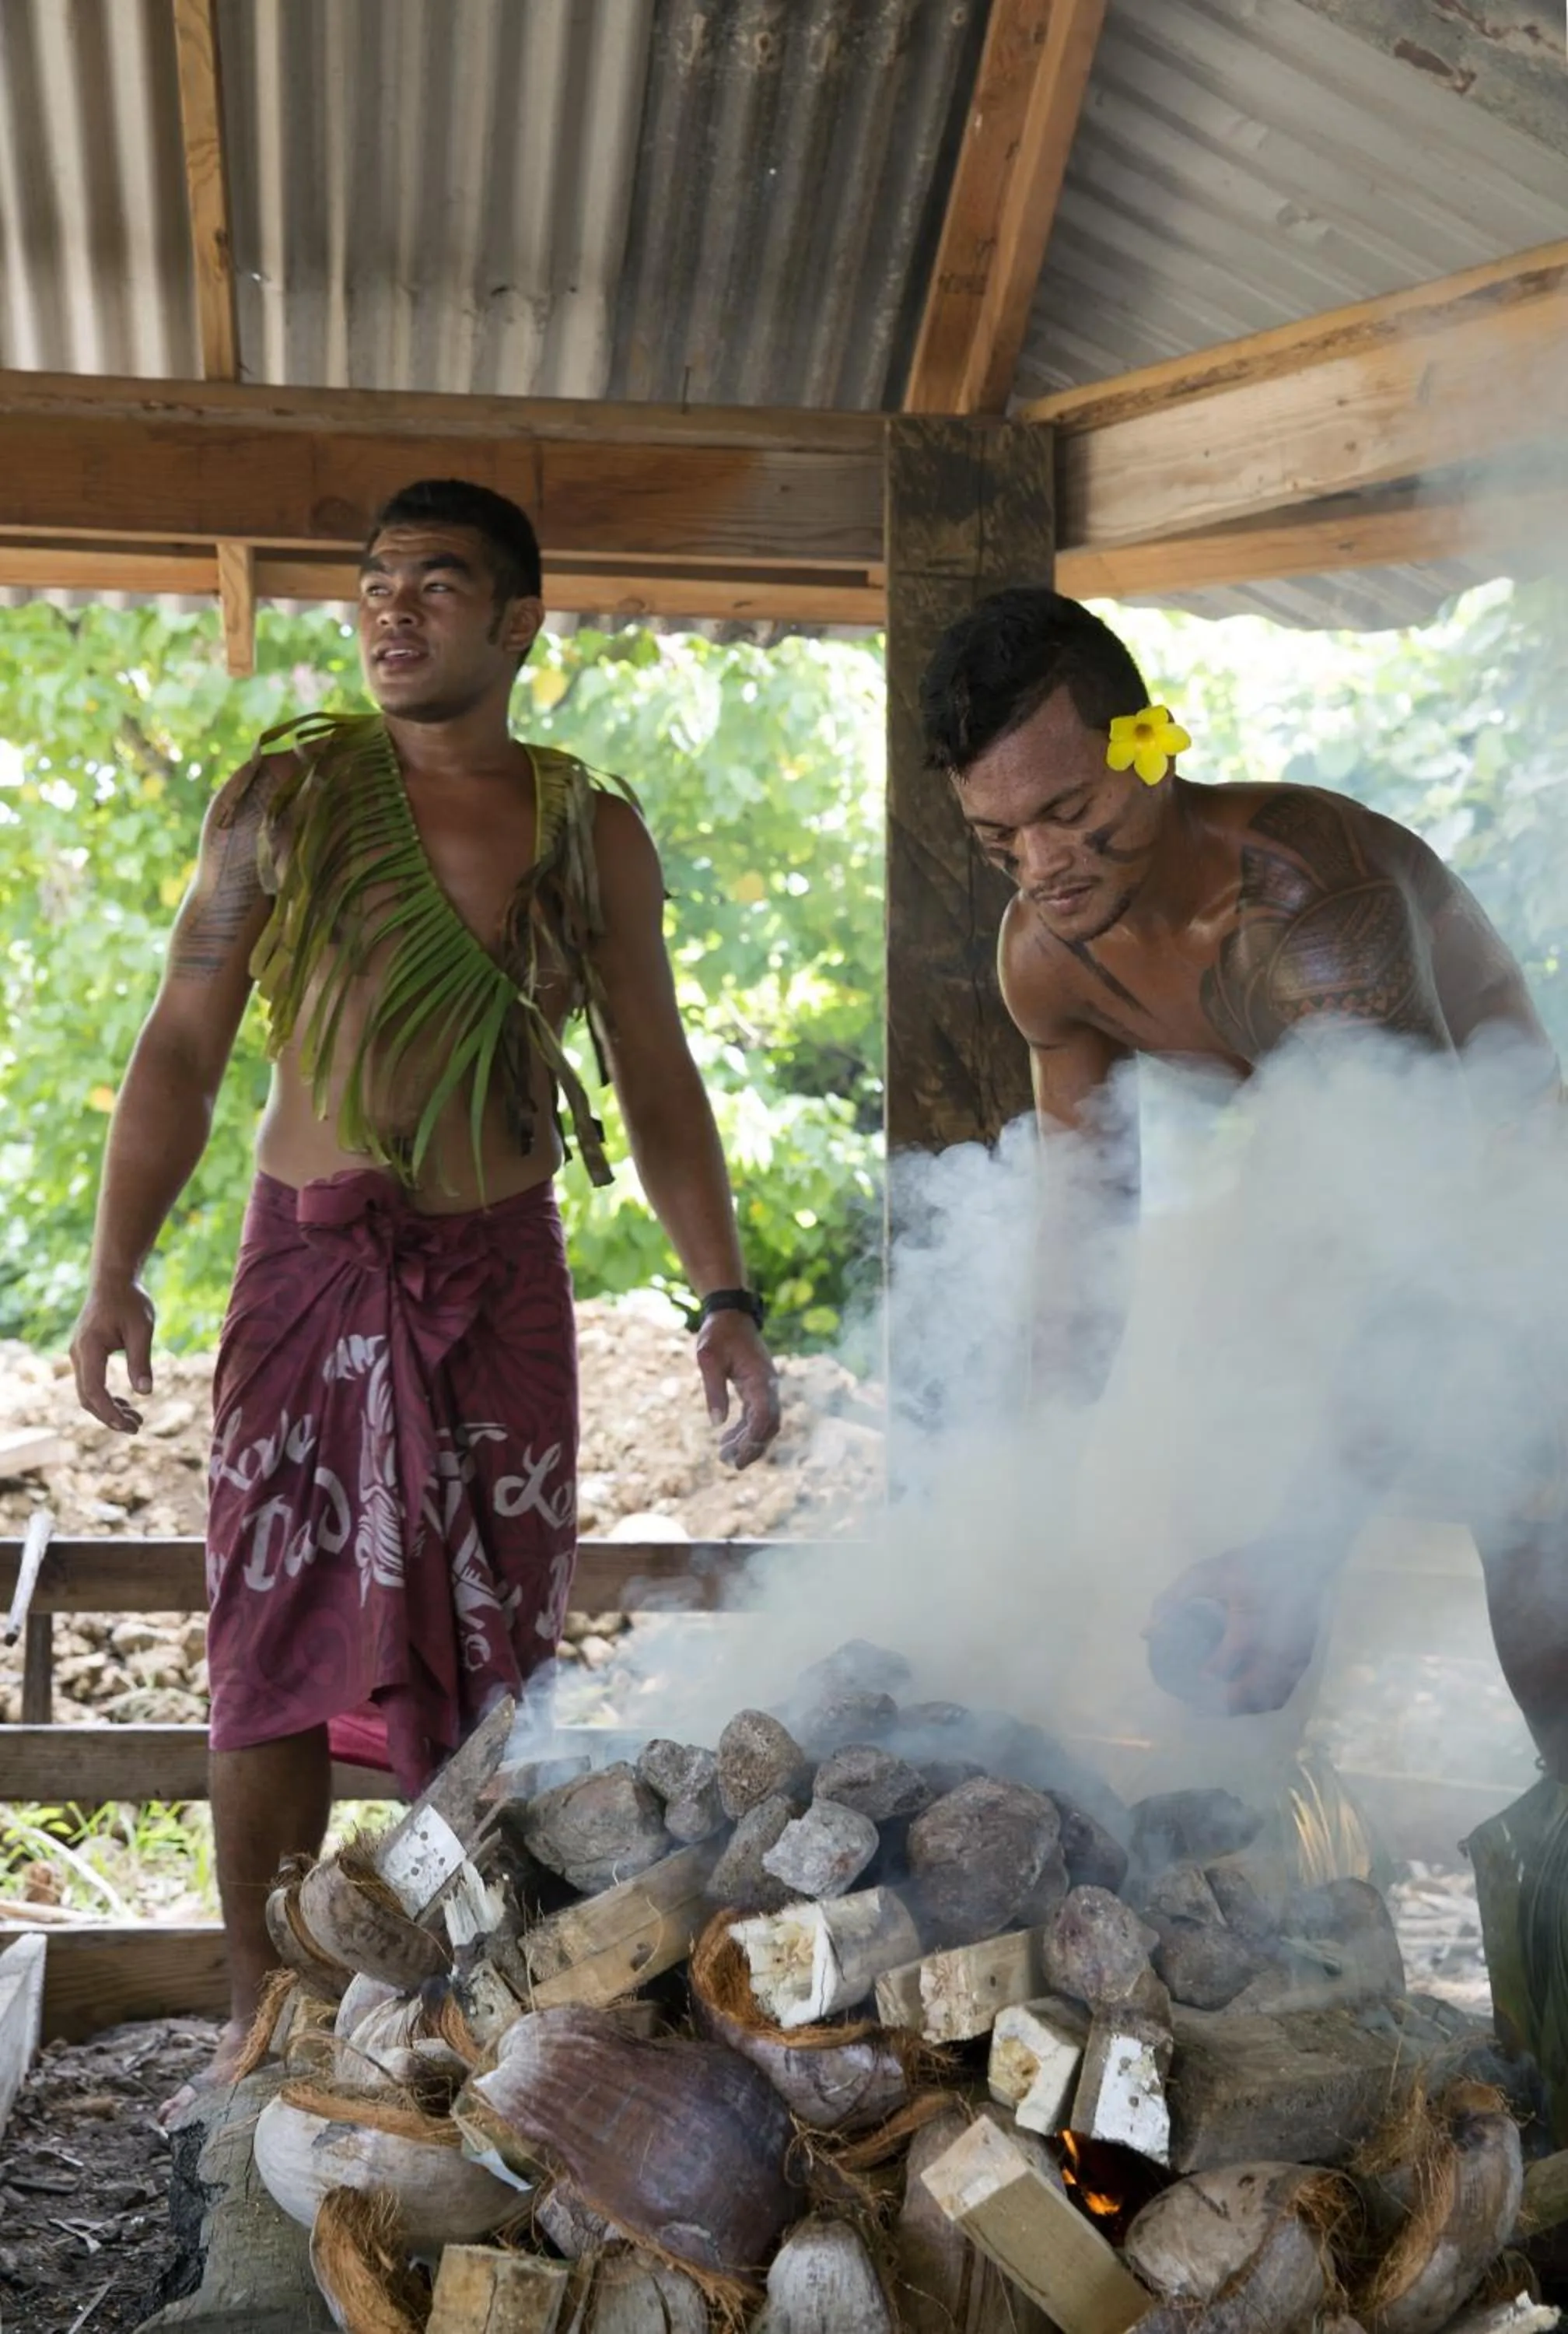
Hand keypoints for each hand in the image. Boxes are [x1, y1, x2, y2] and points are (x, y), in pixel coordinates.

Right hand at [70, 1278, 156, 1432]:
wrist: (114, 1280)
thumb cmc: (130, 1301)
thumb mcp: (141, 1329)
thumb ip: (141, 1360)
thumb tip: (145, 1392)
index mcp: (89, 1348)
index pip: (94, 1390)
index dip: (110, 1412)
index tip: (130, 1425)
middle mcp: (78, 1354)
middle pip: (87, 1397)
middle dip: (109, 1416)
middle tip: (136, 1427)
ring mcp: (79, 1354)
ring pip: (87, 1392)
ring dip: (108, 1409)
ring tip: (135, 1419)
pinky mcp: (85, 1354)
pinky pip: (90, 1382)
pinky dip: (106, 1397)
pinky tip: (126, 1403)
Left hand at [694, 1312, 780, 1468]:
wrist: (730, 1315)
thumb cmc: (718, 1334)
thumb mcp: (708, 1358)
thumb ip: (713, 1389)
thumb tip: (717, 1423)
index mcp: (760, 1378)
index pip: (765, 1415)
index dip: (754, 1439)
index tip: (739, 1457)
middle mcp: (768, 1385)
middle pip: (770, 1424)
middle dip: (753, 1447)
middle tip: (732, 1464)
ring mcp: (765, 1387)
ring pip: (764, 1422)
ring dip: (748, 1441)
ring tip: (724, 1457)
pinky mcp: (758, 1388)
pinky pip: (756, 1415)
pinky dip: (744, 1429)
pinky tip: (727, 1440)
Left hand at [1144, 1538, 1334, 1714]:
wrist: (1301, 1556)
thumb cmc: (1250, 1563)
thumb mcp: (1207, 1573)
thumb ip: (1175, 1599)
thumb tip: (1148, 1632)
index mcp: (1250, 1622)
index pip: (1228, 1659)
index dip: (1210, 1673)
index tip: (1195, 1677)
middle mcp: (1276, 1645)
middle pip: (1252, 1690)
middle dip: (1224, 1703)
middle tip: (1198, 1706)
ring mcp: (1294, 1655)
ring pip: (1270, 1697)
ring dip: (1243, 1707)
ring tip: (1216, 1709)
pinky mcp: (1304, 1657)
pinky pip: (1284, 1690)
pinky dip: (1262, 1702)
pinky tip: (1244, 1702)